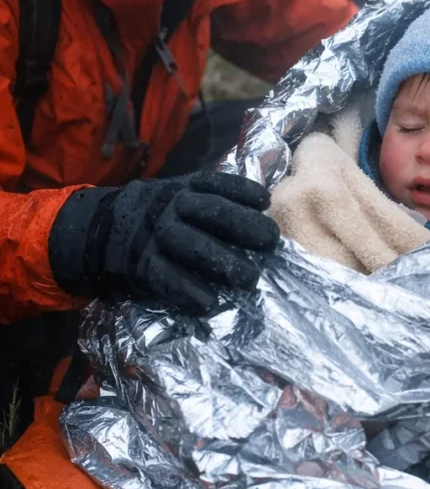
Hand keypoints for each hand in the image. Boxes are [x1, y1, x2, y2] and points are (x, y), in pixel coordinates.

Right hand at [49, 171, 279, 314]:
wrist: (99, 232)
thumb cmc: (158, 217)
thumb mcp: (179, 197)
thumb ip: (212, 202)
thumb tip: (261, 214)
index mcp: (183, 189)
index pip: (215, 184)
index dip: (241, 191)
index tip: (264, 202)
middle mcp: (169, 208)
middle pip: (210, 212)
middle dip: (244, 225)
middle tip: (271, 240)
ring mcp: (153, 236)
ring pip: (191, 246)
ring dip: (223, 263)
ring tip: (250, 279)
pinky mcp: (140, 266)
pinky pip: (166, 279)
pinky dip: (189, 293)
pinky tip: (210, 304)